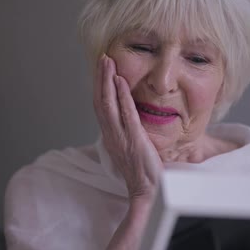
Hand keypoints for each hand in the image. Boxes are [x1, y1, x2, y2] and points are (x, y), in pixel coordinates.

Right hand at [93, 55, 162, 200]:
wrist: (149, 191)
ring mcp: (120, 137)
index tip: (102, 70)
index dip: (100, 87)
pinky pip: (125, 114)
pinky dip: (121, 96)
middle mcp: (111, 134)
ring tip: (107, 62)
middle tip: (103, 58)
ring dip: (106, 81)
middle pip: (100, 101)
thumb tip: (129, 116)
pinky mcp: (133, 139)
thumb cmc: (143, 172)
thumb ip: (128, 131)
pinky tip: (120, 81)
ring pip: (108, 104)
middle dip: (100, 78)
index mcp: (111, 136)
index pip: (101, 107)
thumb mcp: (132, 148)